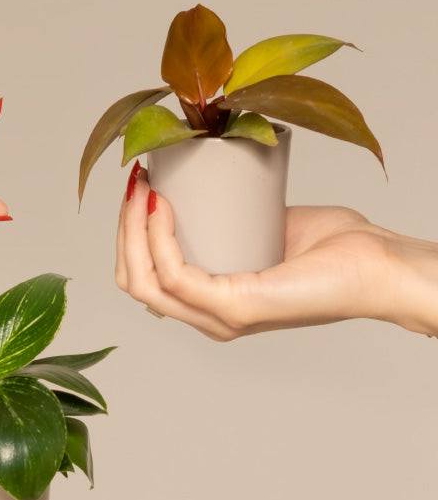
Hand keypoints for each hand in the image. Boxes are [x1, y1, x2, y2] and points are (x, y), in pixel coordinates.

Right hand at [115, 164, 437, 339]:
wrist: (377, 264)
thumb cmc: (333, 249)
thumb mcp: (264, 228)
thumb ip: (231, 219)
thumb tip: (201, 184)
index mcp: (212, 303)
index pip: (142, 278)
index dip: (127, 233)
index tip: (138, 183)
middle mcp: (209, 319)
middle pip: (133, 280)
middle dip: (122, 227)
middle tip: (134, 181)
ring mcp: (220, 318)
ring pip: (142, 280)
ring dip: (131, 228)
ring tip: (142, 187)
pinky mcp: (234, 307)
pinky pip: (174, 274)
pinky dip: (158, 237)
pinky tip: (161, 205)